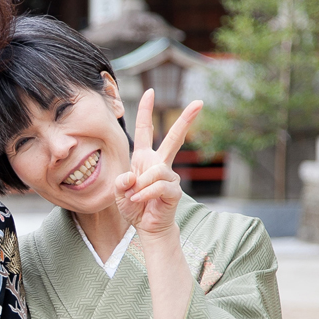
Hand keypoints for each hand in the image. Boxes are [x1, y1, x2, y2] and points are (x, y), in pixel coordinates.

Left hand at [115, 90, 202, 236]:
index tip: (150, 92)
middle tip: (200, 102)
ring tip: (134, 197)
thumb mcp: (119, 191)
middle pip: (174, 138)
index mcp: (144, 158)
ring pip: (156, 171)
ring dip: (140, 186)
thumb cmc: (133, 206)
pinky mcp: (174, 190)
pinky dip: (144, 194)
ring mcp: (169, 176)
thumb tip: (133, 176)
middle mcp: (159, 163)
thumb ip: (121, 182)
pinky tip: (139, 201)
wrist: (146, 226)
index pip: (145, 130)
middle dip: (186, 120)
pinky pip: (158, 187)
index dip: (145, 111)